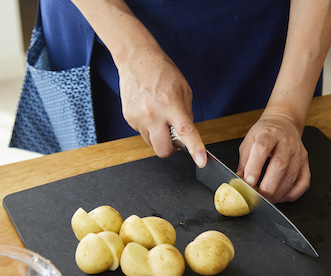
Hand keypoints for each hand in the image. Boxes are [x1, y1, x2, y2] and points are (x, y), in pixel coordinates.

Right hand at [117, 50, 206, 167]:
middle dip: (171, 149)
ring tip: (160, 118)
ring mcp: (138, 118)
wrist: (136, 60)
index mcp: (170, 104)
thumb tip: (188, 135)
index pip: (185, 132)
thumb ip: (187, 115)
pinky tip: (149, 111)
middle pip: (163, 150)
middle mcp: (153, 113)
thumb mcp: (183, 90)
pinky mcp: (129, 119)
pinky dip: (149, 128)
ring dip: (160, 137)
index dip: (194, 149)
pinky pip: (143, 133)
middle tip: (174, 137)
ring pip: (152, 144)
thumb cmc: (162, 72)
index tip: (201, 161)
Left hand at [236, 113, 309, 202]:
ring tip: (267, 200)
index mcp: (269, 134)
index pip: (262, 149)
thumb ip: (244, 161)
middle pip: (280, 165)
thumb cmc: (264, 134)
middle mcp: (286, 142)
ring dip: (278, 192)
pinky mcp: (305, 163)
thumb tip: (240, 181)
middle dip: (268, 186)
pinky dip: (293, 193)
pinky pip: (303, 181)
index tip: (248, 182)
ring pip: (292, 176)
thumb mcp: (249, 141)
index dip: (254, 167)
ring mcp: (298, 153)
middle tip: (258, 198)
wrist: (284, 123)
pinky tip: (281, 197)